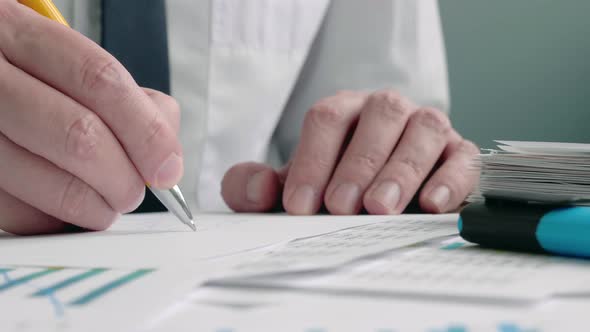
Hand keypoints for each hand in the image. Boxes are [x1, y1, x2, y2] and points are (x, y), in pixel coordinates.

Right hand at [0, 1, 182, 234]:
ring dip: (95, 206)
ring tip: (104, 202)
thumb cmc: (32, 82)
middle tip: (134, 191)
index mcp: (19, 36)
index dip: (146, 131)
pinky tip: (63, 202)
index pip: (100, 80)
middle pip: (80, 136)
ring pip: (52, 183)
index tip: (167, 168)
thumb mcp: (70, 65)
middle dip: (124, 178)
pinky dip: (56, 218)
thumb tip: (164, 157)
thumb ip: (128, 99)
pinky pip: (21, 214)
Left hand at [222, 90, 478, 214]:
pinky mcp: (458, 153)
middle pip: (379, 117)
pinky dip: (451, 179)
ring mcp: (425, 127)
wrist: (377, 193)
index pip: (326, 119)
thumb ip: (256, 186)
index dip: (312, 160)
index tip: (300, 205)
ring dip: (402, 170)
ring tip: (381, 208)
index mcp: (344, 110)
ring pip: (423, 130)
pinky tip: (433, 204)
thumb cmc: (330, 187)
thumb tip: (257, 188)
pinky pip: (463, 158)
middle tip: (342, 207)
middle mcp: (387, 110)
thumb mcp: (290, 189)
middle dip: (359, 164)